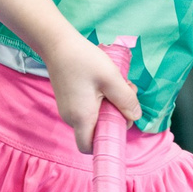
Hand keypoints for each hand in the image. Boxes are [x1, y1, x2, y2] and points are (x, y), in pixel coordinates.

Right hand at [45, 37, 140, 154]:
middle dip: (114, 118)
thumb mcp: (111, 78)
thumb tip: (135, 117)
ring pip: (93, 118)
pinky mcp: (68, 100)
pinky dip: (99, 101)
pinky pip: (87, 109)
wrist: (57, 44)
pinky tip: (105, 82)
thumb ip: (126, 100)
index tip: (119, 123)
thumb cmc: (84, 60)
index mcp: (81, 117)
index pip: (89, 147)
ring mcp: (67, 109)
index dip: (105, 143)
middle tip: (125, 95)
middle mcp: (71, 118)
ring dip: (109, 107)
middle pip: (95, 131)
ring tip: (117, 84)